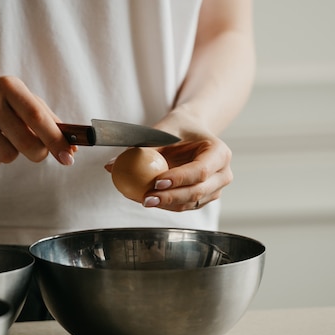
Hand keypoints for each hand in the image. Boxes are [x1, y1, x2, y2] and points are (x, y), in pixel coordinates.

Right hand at [0, 74, 75, 167]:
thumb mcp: (20, 96)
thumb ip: (47, 119)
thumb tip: (71, 149)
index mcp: (10, 86)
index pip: (37, 117)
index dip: (55, 139)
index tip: (68, 157)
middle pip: (25, 143)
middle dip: (38, 153)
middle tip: (37, 149)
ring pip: (7, 156)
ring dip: (12, 153)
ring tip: (3, 138)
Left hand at [105, 135, 232, 210]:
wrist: (191, 131)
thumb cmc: (177, 128)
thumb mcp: (161, 131)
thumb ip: (140, 148)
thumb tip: (110, 166)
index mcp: (220, 152)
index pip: (200, 170)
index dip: (179, 179)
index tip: (156, 182)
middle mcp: (223, 173)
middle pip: (198, 191)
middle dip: (170, 197)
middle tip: (146, 199)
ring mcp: (216, 188)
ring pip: (191, 202)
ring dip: (167, 204)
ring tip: (142, 200)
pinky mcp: (205, 198)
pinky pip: (185, 205)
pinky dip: (167, 204)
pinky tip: (148, 200)